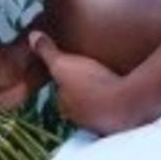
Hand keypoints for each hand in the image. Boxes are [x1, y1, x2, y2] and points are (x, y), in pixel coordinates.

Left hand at [27, 30, 143, 135]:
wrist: (125, 104)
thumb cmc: (90, 84)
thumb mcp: (63, 63)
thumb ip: (47, 51)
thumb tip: (32, 36)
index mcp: (67, 106)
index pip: (62, 94)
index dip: (67, 81)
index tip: (74, 69)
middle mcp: (83, 120)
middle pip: (81, 103)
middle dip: (85, 91)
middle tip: (92, 73)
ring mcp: (103, 123)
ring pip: (100, 107)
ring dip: (104, 95)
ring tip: (111, 78)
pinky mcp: (123, 122)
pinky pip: (119, 109)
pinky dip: (121, 100)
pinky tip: (128, 89)